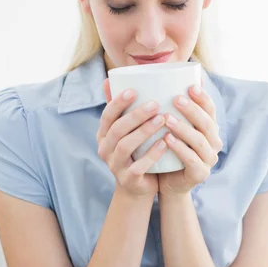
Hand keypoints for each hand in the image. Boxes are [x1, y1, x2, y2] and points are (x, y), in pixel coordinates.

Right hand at [97, 79, 167, 198]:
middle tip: (155, 104)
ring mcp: (114, 166)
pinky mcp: (127, 179)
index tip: (134, 90)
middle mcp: (104, 149)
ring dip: (144, 132)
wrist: (138, 188)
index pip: (107, 116)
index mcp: (103, 135)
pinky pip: (138, 166)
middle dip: (135, 115)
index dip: (117, 103)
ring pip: (125, 146)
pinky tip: (164, 143)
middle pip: (116, 130)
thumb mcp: (127, 131)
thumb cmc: (136, 152)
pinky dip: (151, 154)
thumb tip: (110, 79)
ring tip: (162, 120)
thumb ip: (121, 108)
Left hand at [158, 79, 222, 196]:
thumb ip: (169, 108)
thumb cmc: (167, 149)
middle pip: (207, 123)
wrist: (167, 182)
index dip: (203, 97)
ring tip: (167, 118)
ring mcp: (209, 159)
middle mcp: (213, 142)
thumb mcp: (170, 127)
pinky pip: (191, 160)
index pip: (210, 109)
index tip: (190, 86)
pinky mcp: (200, 174)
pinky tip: (167, 140)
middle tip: (176, 98)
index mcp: (209, 128)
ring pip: (199, 141)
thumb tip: (154, 80)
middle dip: (192, 109)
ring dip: (184, 128)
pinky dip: (180, 149)